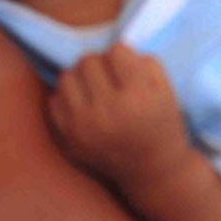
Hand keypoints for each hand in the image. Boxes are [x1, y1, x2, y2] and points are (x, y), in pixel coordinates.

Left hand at [47, 43, 195, 188]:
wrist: (152, 172)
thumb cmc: (162, 125)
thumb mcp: (167, 90)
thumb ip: (144, 61)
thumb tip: (113, 48)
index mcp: (137, 98)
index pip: (116, 51)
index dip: (124, 57)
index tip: (129, 71)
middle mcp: (107, 112)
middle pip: (87, 60)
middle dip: (101, 65)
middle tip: (112, 80)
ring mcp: (83, 127)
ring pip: (66, 76)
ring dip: (81, 79)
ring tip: (96, 91)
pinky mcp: (68, 139)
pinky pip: (54, 100)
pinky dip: (68, 99)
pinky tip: (85, 107)